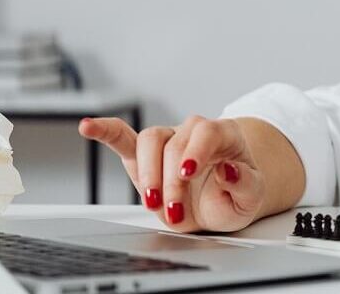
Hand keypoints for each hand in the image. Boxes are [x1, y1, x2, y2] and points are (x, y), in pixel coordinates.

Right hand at [78, 115, 265, 232]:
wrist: (222, 202)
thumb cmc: (236, 194)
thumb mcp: (251, 198)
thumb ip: (246, 184)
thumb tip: (229, 170)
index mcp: (224, 135)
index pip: (207, 132)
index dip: (195, 150)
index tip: (186, 174)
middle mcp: (194, 132)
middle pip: (175, 144)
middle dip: (171, 182)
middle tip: (176, 211)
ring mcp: (168, 140)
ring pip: (150, 141)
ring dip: (148, 174)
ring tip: (153, 202)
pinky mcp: (144, 154)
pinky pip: (122, 136)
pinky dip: (105, 131)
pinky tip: (88, 127)